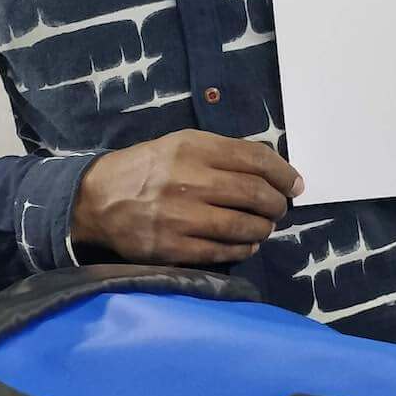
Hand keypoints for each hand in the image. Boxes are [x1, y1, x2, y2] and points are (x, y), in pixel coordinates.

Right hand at [71, 129, 303, 264]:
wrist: (100, 198)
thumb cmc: (150, 167)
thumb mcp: (183, 144)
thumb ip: (224, 154)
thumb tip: (274, 171)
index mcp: (193, 147)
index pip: (255, 158)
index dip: (283, 173)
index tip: (295, 184)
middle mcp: (189, 179)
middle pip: (254, 193)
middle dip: (276, 203)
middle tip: (280, 208)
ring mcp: (181, 216)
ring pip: (243, 226)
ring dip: (264, 228)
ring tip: (264, 226)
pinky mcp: (173, 247)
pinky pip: (223, 251)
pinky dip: (244, 248)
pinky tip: (247, 244)